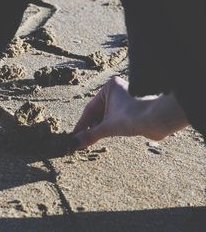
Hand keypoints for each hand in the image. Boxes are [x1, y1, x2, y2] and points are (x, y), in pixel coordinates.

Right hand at [72, 76, 188, 148]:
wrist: (158, 120)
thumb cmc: (133, 116)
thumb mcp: (107, 127)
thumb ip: (90, 135)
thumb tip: (74, 144)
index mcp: (109, 88)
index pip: (89, 109)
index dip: (81, 124)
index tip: (73, 136)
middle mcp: (117, 92)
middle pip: (97, 114)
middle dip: (89, 128)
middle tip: (79, 141)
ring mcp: (125, 102)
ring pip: (105, 118)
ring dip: (98, 131)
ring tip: (88, 142)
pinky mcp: (132, 113)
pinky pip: (114, 122)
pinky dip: (107, 130)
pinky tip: (101, 139)